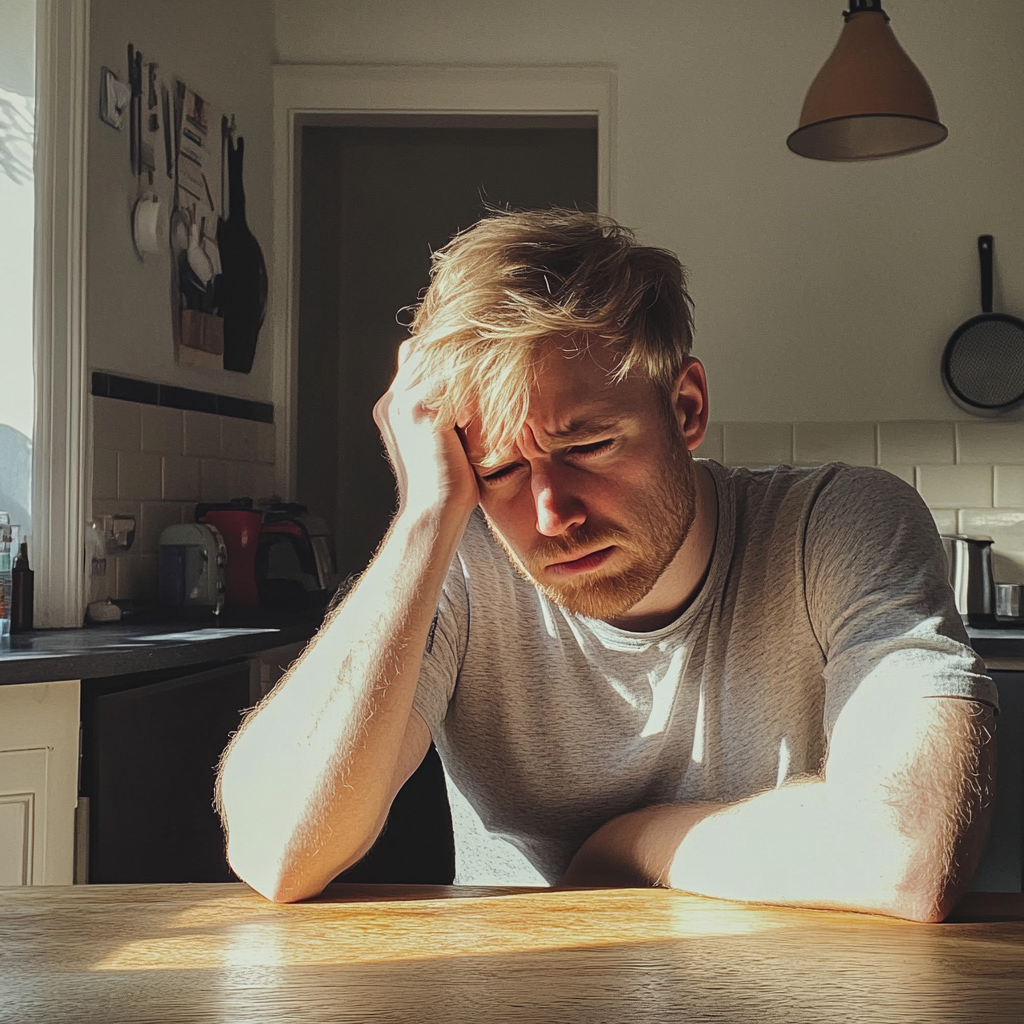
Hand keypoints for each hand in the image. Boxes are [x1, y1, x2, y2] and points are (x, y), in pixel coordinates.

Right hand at [373, 339, 479, 518]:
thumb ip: (450, 416)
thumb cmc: (448, 489)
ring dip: (467, 356)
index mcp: (394, 409)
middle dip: (458, 347)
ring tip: (500, 356)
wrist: (434, 513)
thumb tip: (476, 400)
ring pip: (434, 357)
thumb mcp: (448, 444)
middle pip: (423, 350)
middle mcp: (392, 402)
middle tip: (495, 345)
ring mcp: (401, 404)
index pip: (416, 360)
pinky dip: (473, 374)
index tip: (480, 352)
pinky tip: (497, 378)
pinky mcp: (417, 409)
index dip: (446, 353)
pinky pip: (447, 375)